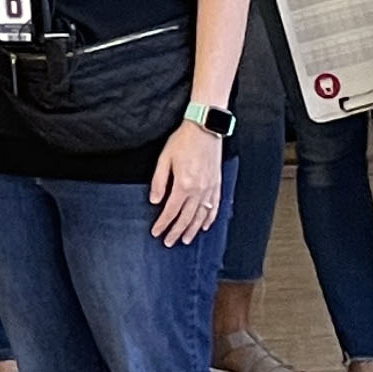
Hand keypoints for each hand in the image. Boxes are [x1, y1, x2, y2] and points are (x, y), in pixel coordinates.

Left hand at [147, 123, 223, 245]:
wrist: (205, 128)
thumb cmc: (183, 141)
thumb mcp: (164, 159)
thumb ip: (159, 182)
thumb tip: (155, 201)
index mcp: (184, 185)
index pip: (171, 211)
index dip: (163, 224)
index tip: (156, 233)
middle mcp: (198, 190)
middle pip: (186, 217)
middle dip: (176, 232)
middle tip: (169, 242)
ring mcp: (210, 188)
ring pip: (201, 216)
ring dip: (192, 230)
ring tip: (186, 240)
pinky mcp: (217, 184)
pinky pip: (215, 207)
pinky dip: (210, 219)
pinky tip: (205, 226)